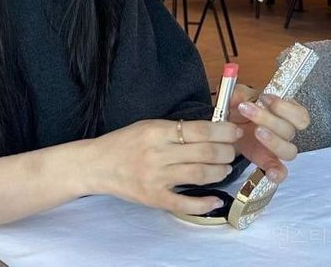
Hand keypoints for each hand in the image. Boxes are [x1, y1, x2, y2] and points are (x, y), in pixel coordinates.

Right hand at [86, 118, 242, 214]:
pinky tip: (216, 199)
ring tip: (225, 167)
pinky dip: (204, 203)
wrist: (97, 165)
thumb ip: (174, 129)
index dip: (222, 131)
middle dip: (226, 151)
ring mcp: (157, 178)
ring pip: (199, 175)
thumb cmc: (123, 142)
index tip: (234, 131)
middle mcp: (158, 153)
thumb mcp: (147, 126)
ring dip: (220, 171)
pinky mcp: (154, 198)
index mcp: (156, 131)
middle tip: (232, 150)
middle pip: (204, 153)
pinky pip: (185, 203)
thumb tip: (208, 131)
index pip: (198, 130)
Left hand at [229, 84, 310, 183]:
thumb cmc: (238, 108)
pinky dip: (277, 173)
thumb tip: (240, 96)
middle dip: (268, 118)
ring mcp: (277, 148)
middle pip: (290, 130)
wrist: (226, 125)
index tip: (264, 98)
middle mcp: (284, 132)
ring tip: (256, 132)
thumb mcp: (237, 95)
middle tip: (248, 109)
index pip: (300, 114)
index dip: (285, 107)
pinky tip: (269, 172)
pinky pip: (280, 172)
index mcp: (283, 113)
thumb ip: (239, 93)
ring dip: (273, 141)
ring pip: (289, 151)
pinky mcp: (267, 161)